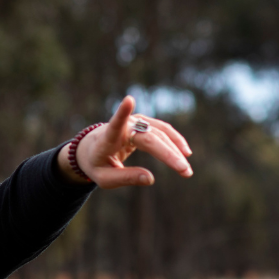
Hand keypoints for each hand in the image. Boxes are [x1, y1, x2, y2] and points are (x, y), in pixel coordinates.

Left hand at [60, 96, 191, 188]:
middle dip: (169, 154)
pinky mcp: (144, 123)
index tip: (128, 99)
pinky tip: (185, 152)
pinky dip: (174, 141)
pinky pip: (163, 131)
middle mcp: (123, 126)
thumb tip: (150, 179)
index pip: (115, 124)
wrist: (92, 148)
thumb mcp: (105, 178)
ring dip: (175, 149)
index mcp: (108, 138)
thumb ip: (126, 178)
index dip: (122, 112)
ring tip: (186, 169)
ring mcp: (135, 122)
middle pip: (150, 137)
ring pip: (160, 133)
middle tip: (185, 171)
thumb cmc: (97, 164)